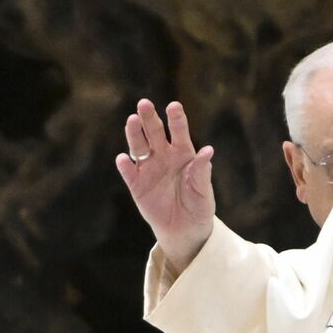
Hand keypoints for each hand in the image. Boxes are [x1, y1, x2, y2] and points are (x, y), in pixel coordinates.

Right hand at [115, 99, 214, 270]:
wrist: (185, 229)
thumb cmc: (198, 206)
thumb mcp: (203, 190)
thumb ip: (201, 171)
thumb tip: (208, 151)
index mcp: (183, 154)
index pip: (179, 132)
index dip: (176, 119)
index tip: (174, 106)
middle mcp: (163, 156)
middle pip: (154, 133)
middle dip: (149, 118)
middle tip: (144, 104)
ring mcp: (148, 169)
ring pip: (139, 147)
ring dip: (134, 134)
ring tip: (132, 121)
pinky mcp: (136, 184)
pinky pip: (129, 172)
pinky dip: (125, 165)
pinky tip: (123, 158)